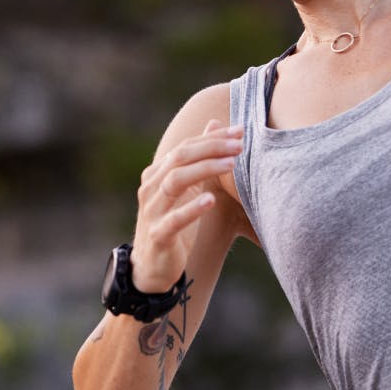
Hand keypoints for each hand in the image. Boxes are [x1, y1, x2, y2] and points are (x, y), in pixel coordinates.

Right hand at [130, 120, 241, 292]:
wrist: (151, 266)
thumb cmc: (173, 222)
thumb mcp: (188, 188)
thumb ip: (199, 158)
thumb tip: (215, 123)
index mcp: (158, 173)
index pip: (186, 146)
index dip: (212, 137)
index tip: (239, 130)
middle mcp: (151, 187)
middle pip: (180, 157)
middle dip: (211, 148)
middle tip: (239, 144)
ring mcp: (152, 210)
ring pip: (175, 181)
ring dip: (204, 169)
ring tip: (231, 164)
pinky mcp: (158, 235)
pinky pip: (174, 219)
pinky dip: (192, 208)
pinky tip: (211, 200)